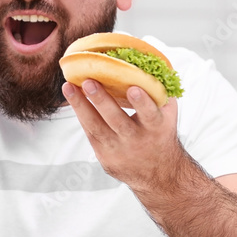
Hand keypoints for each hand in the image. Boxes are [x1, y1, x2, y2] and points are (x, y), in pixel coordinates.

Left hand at [62, 79, 182, 189]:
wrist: (159, 174)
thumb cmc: (160, 135)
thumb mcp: (168, 116)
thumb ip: (160, 92)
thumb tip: (150, 62)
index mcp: (156, 128)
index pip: (149, 115)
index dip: (142, 103)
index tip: (132, 88)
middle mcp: (136, 141)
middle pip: (117, 121)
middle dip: (102, 101)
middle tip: (89, 82)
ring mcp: (118, 151)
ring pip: (96, 127)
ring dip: (80, 106)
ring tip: (68, 87)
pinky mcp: (104, 157)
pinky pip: (90, 133)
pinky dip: (80, 114)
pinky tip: (72, 97)